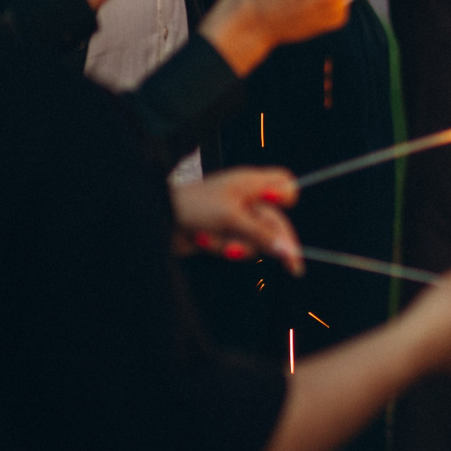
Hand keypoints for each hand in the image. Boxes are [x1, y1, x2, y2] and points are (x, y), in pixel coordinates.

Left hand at [171, 168, 302, 274]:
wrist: (156, 220)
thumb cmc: (193, 206)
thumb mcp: (232, 218)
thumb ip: (263, 235)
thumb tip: (288, 251)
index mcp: (252, 183)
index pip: (286, 185)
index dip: (287, 197)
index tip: (287, 208)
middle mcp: (247, 199)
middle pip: (276, 221)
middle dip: (272, 241)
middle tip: (293, 266)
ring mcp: (236, 218)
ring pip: (257, 239)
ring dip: (237, 245)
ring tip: (215, 240)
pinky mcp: (224, 234)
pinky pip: (239, 248)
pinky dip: (223, 248)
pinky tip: (205, 241)